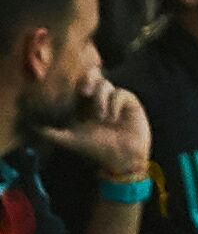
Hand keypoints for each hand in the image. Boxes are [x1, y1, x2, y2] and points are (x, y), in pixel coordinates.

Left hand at [33, 78, 147, 180]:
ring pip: (105, 85)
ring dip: (101, 98)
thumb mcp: (69, 140)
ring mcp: (114, 100)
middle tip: (84, 92)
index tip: (73, 92)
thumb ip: (50, 133)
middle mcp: (98, 100)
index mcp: (84, 105)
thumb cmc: (95, 149)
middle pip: (93, 77)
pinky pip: (120, 93)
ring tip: (101, 116)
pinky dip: (115, 104)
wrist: (121, 157)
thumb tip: (32, 126)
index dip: (74, 83)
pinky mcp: (129, 102)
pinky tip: (113, 118)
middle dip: (88, 80)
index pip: (78, 86)